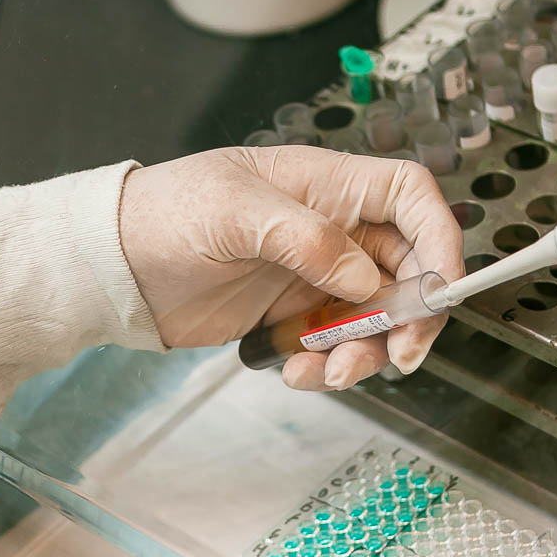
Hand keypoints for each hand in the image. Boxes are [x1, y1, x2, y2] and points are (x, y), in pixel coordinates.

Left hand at [120, 147, 464, 390]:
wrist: (114, 266)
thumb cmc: (164, 214)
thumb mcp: (234, 212)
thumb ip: (305, 238)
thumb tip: (364, 277)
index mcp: (325, 185)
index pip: (411, 198)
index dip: (440, 238)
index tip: (443, 288)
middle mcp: (331, 229)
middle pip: (407, 268)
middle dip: (411, 317)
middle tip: (400, 355)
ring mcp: (313, 275)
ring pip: (376, 318)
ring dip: (364, 353)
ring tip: (324, 372)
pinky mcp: (291, 315)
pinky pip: (334, 346)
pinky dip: (325, 367)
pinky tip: (292, 371)